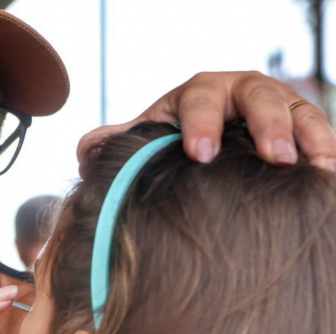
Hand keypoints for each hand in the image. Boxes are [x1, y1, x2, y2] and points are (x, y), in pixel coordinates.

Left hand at [78, 71, 335, 174]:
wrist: (206, 142)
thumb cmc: (175, 139)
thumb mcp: (148, 137)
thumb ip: (119, 143)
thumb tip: (88, 153)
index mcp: (199, 92)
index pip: (200, 101)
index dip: (201, 123)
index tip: (200, 154)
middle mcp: (243, 90)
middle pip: (259, 98)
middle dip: (267, 126)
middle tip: (274, 158)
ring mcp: (278, 105)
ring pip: (300, 110)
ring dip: (311, 136)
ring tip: (316, 167)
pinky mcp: (303, 126)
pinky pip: (322, 133)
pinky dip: (329, 151)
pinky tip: (331, 176)